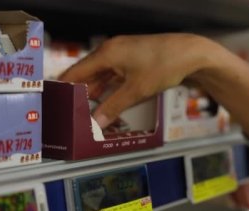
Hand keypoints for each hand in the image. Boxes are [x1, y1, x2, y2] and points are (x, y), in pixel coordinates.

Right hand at [60, 33, 219, 127]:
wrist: (190, 54)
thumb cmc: (165, 64)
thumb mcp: (136, 90)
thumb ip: (114, 106)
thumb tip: (97, 122)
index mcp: (107, 54)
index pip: (76, 72)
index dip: (65, 88)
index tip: (58, 101)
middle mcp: (112, 50)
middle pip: (88, 73)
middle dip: (81, 92)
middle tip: (73, 109)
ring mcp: (124, 53)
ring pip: (102, 74)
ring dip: (97, 91)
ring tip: (89, 108)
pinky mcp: (134, 58)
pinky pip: (115, 73)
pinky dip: (110, 86)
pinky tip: (109, 99)